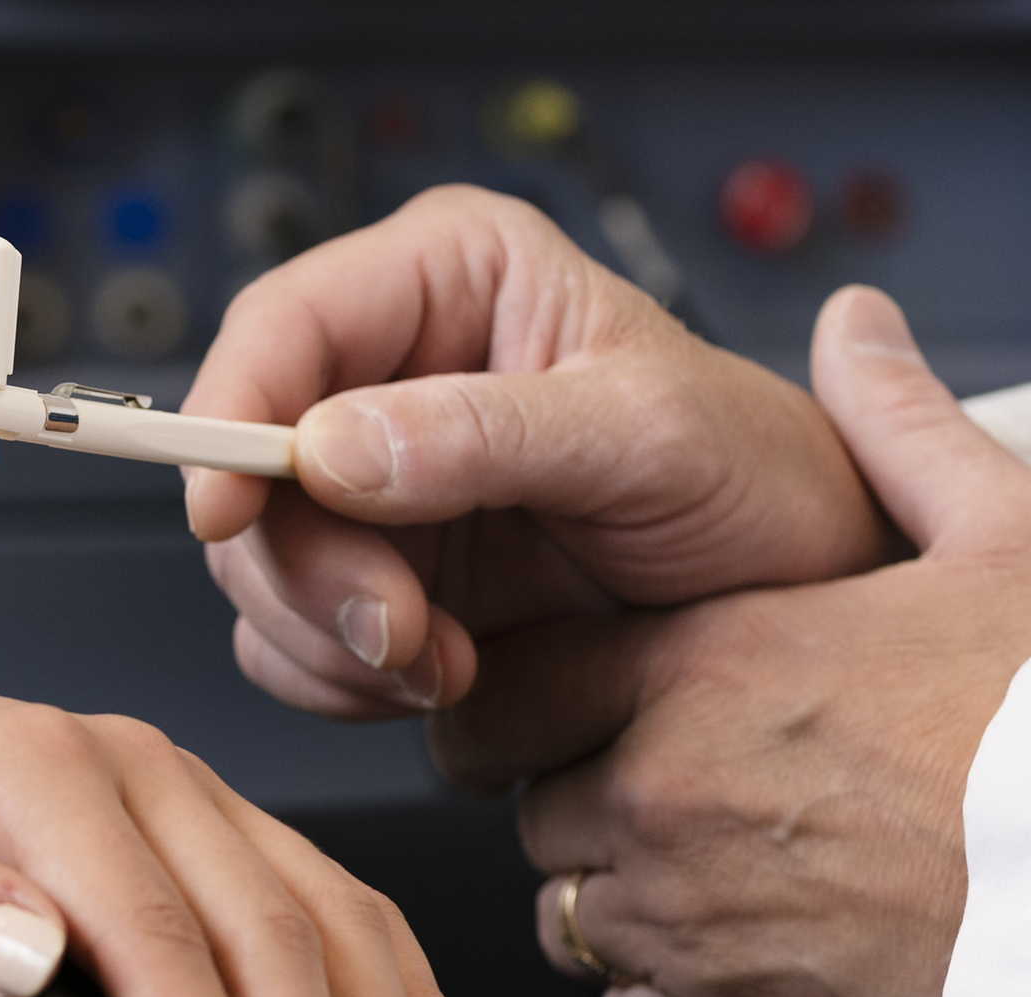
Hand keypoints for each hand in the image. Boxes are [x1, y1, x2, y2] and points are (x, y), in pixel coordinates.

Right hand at [182, 185, 889, 720]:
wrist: (803, 599)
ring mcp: (377, 487)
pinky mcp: (381, 580)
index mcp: (448, 281)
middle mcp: (391, 375)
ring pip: (258, 565)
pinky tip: (441, 678)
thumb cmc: (759, 478)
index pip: (282, 324)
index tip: (227, 509)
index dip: (230, 415)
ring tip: (450, 663)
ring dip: (333, 638)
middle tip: (399, 630)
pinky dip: (347, 681)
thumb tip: (333, 450)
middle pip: (247, 464)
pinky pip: (294, 641)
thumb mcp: (646, 434)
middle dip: (308, 568)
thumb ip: (489, 434)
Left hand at [437, 287, 1030, 996]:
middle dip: (576, 788)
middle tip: (668, 776)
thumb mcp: (1006, 528)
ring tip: (715, 856)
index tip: (577, 696)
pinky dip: (658, 981)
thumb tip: (853, 322)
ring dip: (613, 888)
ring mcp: (684, 912)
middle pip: (528, 803)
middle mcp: (658, 790)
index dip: (526, 695)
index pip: (505, 687)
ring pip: (563, 908)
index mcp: (696, 666)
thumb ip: (897, 425)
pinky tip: (739, 936)